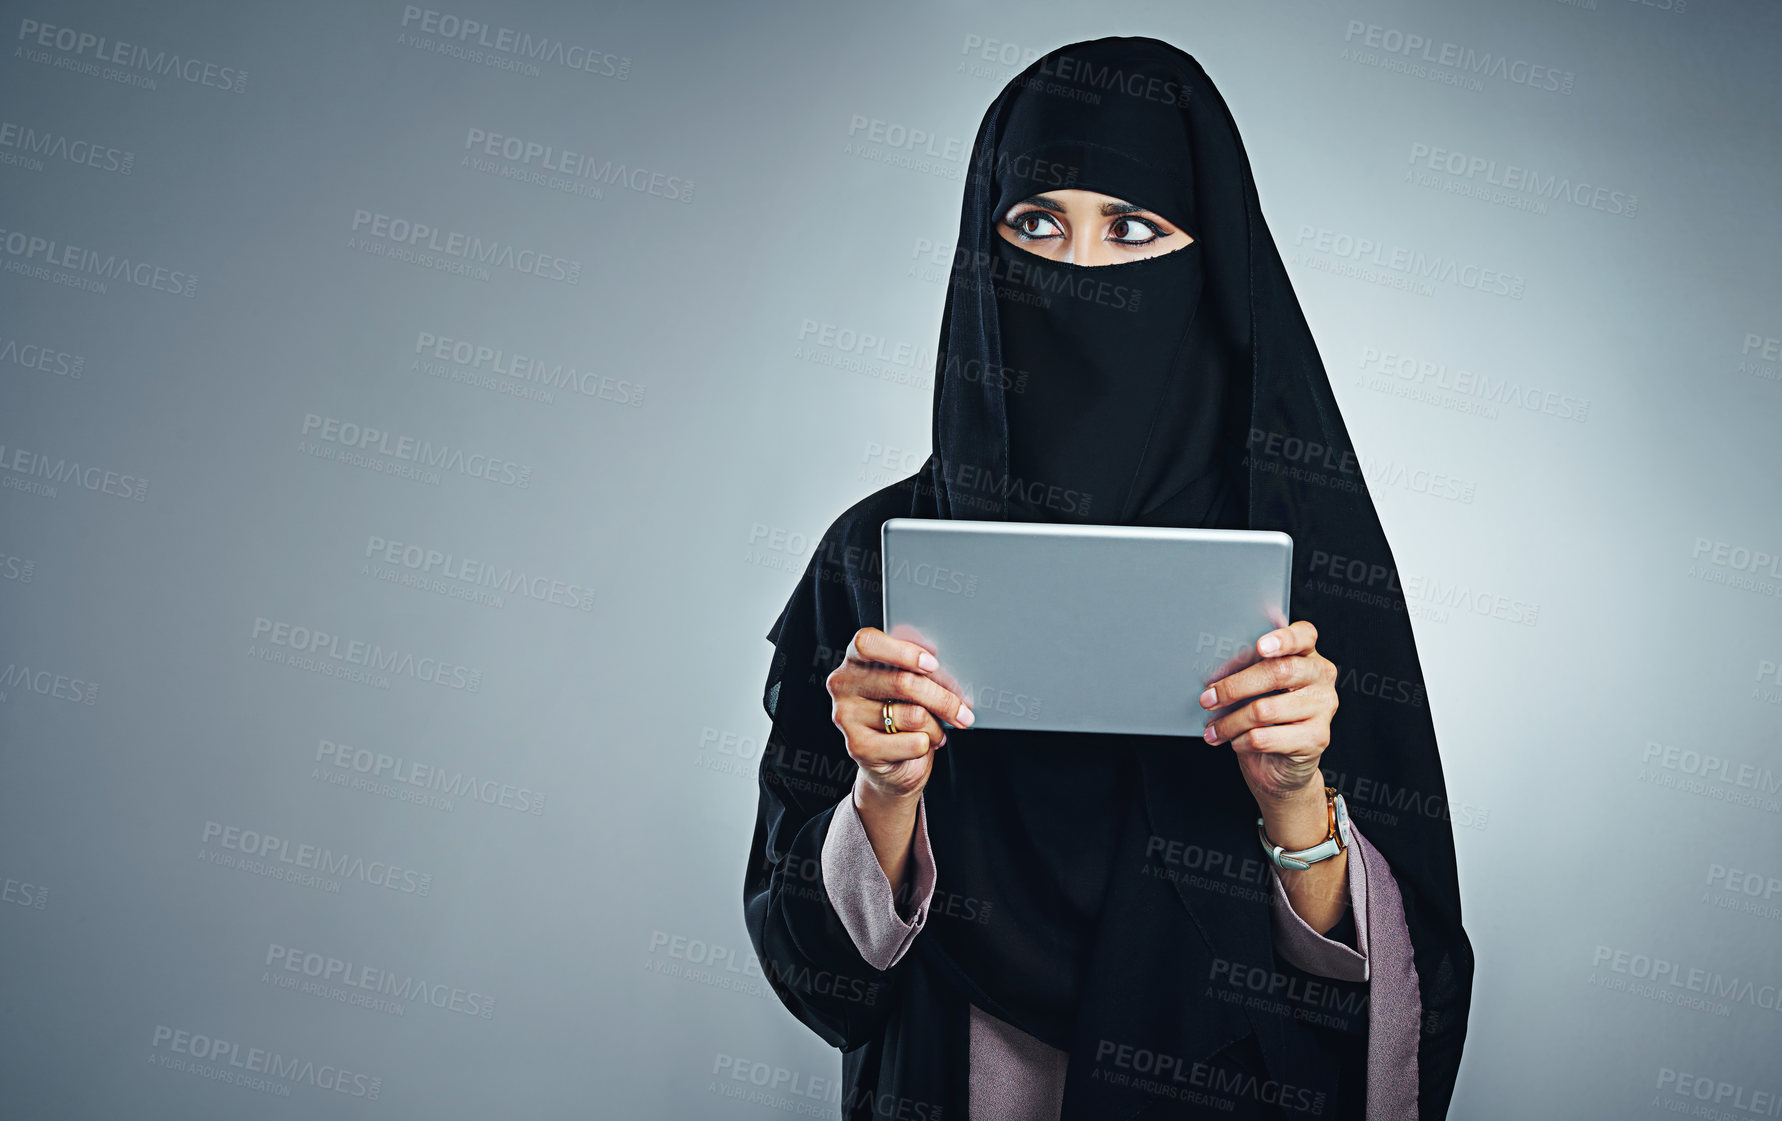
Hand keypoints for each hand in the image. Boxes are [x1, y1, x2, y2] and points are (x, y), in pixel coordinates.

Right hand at [826, 626, 974, 802]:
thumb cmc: (902, 713)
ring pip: (913, 715)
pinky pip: (913, 742)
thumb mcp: (910, 684)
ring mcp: (846, 716)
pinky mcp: (857, 746)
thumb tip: (941, 666)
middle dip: (942, 698)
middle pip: (901, 682)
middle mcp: (843, 684)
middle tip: (965, 710)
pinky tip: (924, 744)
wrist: (892, 763)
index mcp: (855, 659)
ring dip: (936, 726)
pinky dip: (928, 744)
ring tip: (935, 730)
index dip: (903, 651)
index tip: (933, 664)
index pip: (868, 643)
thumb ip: (918, 668)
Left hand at [1198, 619, 1337, 804]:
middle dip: (1234, 686)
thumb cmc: (1266, 719)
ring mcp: (1323, 707)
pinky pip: (1266, 737)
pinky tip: (1235, 742)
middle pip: (1278, 672)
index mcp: (1307, 655)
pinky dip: (1241, 741)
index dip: (1283, 639)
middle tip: (1207, 699)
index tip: (1259, 646)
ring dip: (1230, 722)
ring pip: (1265, 709)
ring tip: (1214, 729)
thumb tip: (1213, 675)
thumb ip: (1249, 673)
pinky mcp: (1316, 738)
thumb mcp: (1258, 690)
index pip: (1303, 636)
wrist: (1282, 765)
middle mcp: (1321, 677)